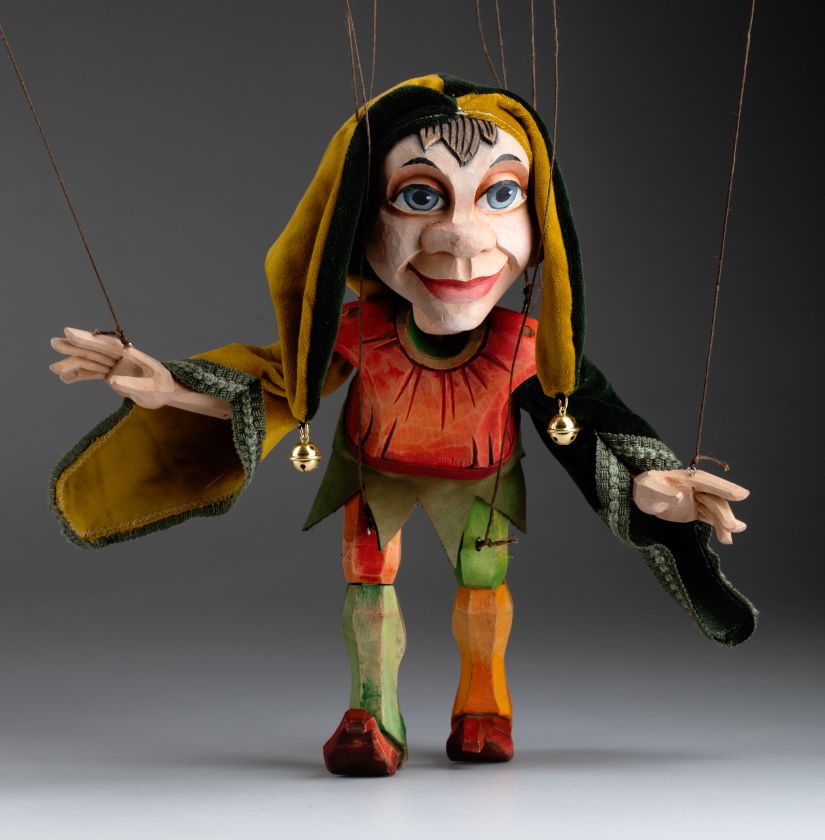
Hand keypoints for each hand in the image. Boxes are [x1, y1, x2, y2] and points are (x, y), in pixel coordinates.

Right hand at [49, 328, 174, 408]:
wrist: (166, 393)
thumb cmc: (163, 388)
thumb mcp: (152, 388)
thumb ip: (133, 385)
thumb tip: (112, 380)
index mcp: (130, 354)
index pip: (107, 344)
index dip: (89, 338)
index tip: (70, 331)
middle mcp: (120, 357)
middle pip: (95, 350)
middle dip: (74, 346)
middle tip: (54, 342)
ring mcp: (114, 365)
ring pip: (90, 362)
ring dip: (72, 364)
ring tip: (53, 369)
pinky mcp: (111, 374)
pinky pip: (92, 373)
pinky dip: (78, 376)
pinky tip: (64, 379)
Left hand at [633, 468, 748, 544]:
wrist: (640, 494)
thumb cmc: (644, 488)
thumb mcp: (648, 488)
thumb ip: (663, 492)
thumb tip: (680, 496)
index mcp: (686, 477)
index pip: (707, 482)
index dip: (724, 488)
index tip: (743, 495)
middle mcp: (696, 486)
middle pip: (715, 498)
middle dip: (724, 513)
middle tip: (732, 527)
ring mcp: (698, 498)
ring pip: (716, 509)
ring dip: (724, 523)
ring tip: (727, 539)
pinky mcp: (697, 509)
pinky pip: (711, 517)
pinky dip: (719, 526)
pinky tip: (727, 537)